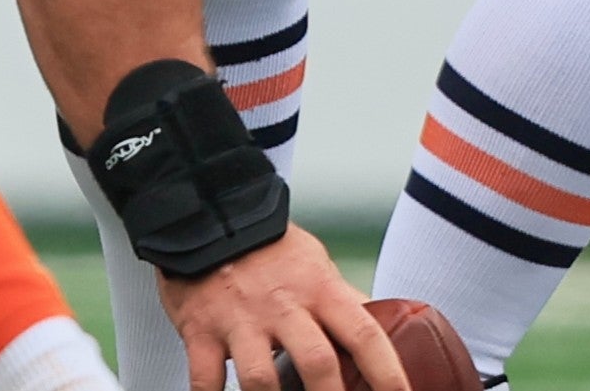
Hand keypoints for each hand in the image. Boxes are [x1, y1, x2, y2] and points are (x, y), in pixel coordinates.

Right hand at [156, 225, 404, 390]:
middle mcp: (281, 305)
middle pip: (316, 363)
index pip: (365, 335)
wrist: (206, 215)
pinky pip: (204, 378)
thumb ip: (345, 299)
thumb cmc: (269, 249)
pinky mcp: (200, 329)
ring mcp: (238, 319)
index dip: (389, 375)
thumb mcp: (316, 265)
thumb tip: (389, 326)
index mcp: (318, 289)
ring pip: (260, 379)